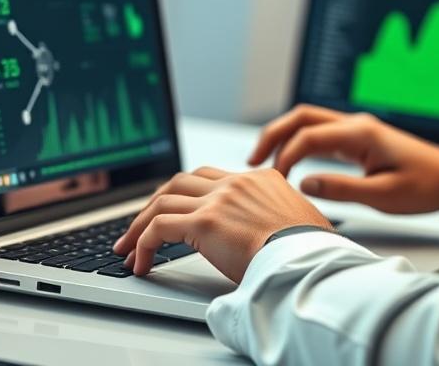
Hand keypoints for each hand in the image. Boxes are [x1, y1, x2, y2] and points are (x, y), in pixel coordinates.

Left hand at [112, 166, 332, 282]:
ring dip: (140, 225)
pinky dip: (143, 243)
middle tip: (142, 225)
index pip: (211, 178)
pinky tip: (140, 261)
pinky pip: (159, 227)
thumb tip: (271, 237)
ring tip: (128, 247)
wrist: (309, 259)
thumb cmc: (310, 250)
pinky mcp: (205, 221)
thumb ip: (277, 217)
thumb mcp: (296, 222)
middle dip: (156, 202)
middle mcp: (237, 183)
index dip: (186, 194)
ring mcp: (219, 200)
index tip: (175, 212)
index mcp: (260, 180)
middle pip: (181, 181)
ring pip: (163, 201)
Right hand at [248, 105, 438, 214]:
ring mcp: (358, 129)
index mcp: (360, 133)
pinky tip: (293, 162)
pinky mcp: (361, 138)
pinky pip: (322, 133)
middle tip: (252, 162)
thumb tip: (303, 185)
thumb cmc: (426, 186)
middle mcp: (356, 124)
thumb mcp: (383, 195)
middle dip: (273, 135)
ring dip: (285, 137)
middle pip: (302, 117)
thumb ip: (341, 189)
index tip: (275, 181)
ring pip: (310, 122)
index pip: (308, 136)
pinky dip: (301, 143)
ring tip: (265, 162)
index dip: (285, 157)